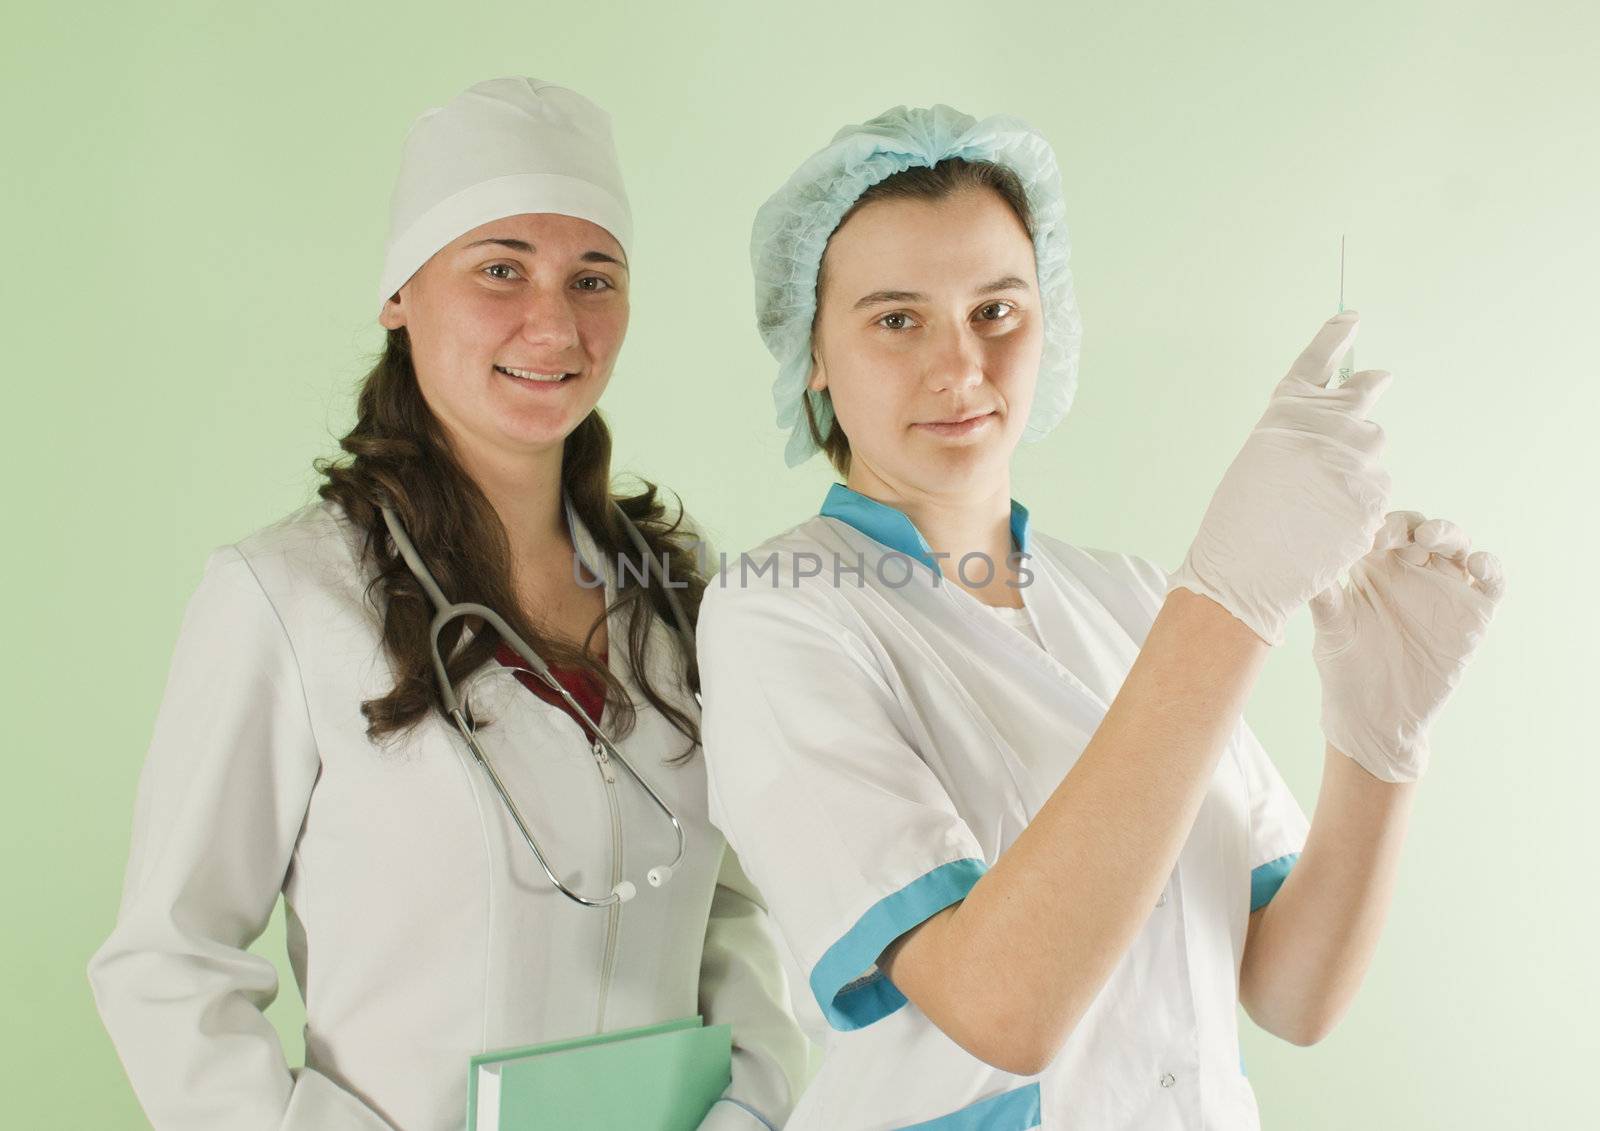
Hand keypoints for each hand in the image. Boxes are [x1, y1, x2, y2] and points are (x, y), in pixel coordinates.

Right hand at [1170, 312, 1392, 645]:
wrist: (1244, 572)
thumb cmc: (1238, 521)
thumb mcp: (1261, 459)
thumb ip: (1304, 434)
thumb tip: (1351, 424)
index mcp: (1289, 412)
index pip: (1318, 360)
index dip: (1335, 337)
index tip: (1350, 319)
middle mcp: (1328, 426)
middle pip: (1367, 394)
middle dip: (1370, 391)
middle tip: (1376, 383)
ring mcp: (1356, 462)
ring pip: (1373, 457)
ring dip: (1356, 472)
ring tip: (1318, 505)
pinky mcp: (1375, 500)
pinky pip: (1377, 497)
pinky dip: (1358, 510)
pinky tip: (1327, 529)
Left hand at [1310, 510, 1505, 781]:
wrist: (1377, 718)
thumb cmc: (1346, 670)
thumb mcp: (1331, 629)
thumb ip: (1324, 596)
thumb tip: (1299, 561)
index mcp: (1375, 568)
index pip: (1382, 529)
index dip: (1378, 524)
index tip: (1366, 535)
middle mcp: (1411, 572)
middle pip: (1421, 529)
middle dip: (1412, 524)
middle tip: (1395, 535)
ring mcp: (1444, 590)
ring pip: (1456, 546)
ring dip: (1448, 534)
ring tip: (1431, 539)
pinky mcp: (1472, 614)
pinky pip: (1491, 581)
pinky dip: (1490, 566)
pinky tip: (1477, 564)